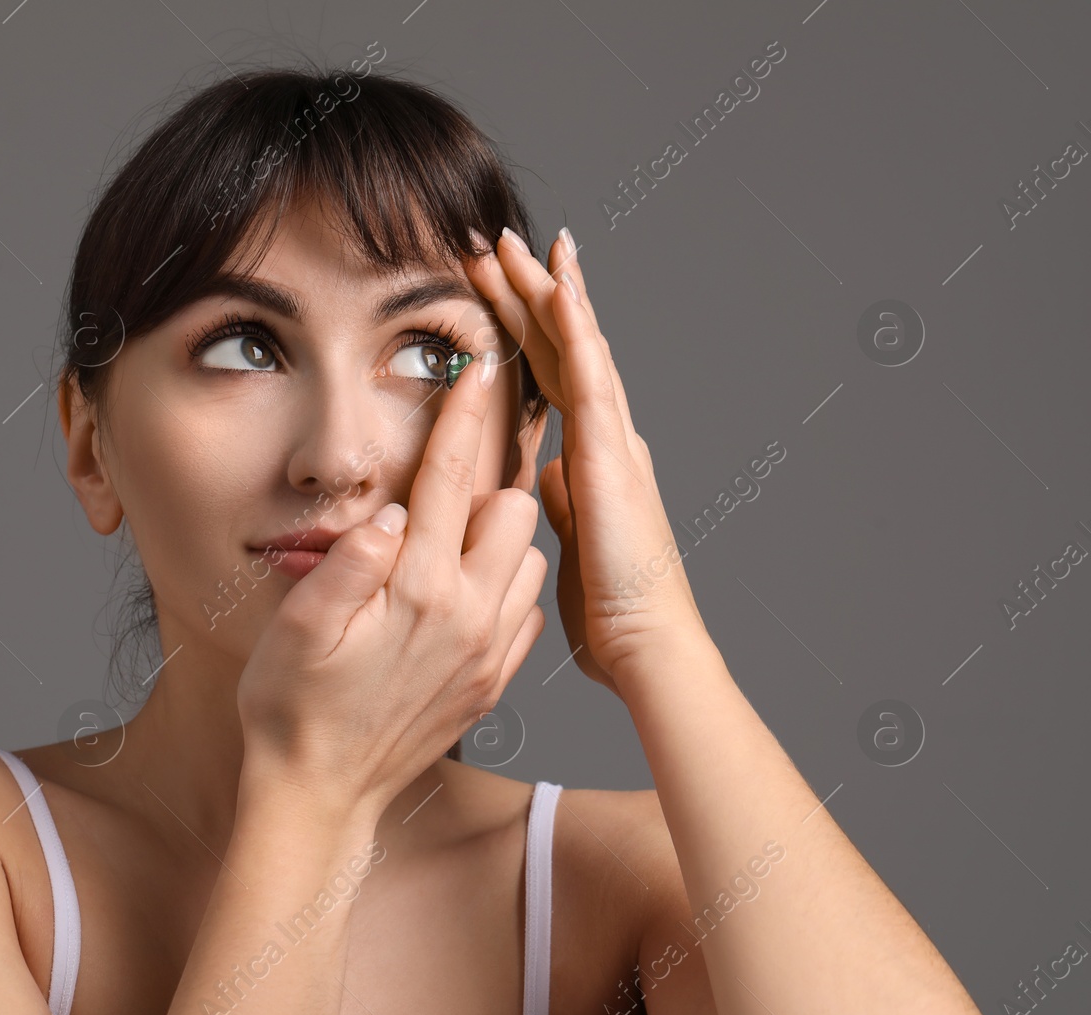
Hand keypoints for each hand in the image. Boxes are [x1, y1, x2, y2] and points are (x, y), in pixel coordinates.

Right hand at [235, 349, 547, 817]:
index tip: (476, 366)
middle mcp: (469, 617)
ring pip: (529, 559)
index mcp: (419, 591)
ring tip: (446, 545)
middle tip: (439, 489)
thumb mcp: (298, 628)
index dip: (460, 414)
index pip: (448, 478)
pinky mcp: (492, 682)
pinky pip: (525, 611)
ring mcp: (488, 653)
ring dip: (497, 539)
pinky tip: (460, 595)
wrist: (318, 795)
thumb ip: (349, 563)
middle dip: (485, 484)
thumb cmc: (291, 707)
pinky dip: (504, 589)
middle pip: (514, 510)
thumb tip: (389, 512)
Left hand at [464, 228, 709, 696]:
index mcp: (592, 457)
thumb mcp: (568, 542)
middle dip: (529, 292)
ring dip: (545, 290)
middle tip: (496, 243)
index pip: (552, 376)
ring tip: (515, 242)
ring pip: (576, 346)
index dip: (526, 329)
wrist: (646, 645)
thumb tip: (546, 476)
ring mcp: (613, 440)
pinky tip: (558, 285)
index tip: (496, 288)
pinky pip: (590, 377)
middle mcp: (608, 437)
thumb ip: (561, 501)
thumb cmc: (612, 610)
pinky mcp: (611, 456)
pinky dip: (576, 328)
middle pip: (561, 348)